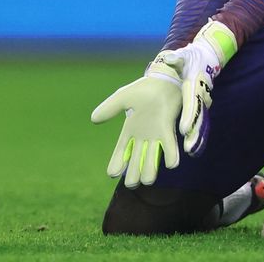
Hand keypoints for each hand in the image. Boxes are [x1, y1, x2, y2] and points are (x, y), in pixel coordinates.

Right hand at [90, 61, 182, 187]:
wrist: (163, 80)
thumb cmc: (144, 89)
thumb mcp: (122, 97)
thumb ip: (109, 108)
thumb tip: (93, 119)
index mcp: (130, 130)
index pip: (121, 151)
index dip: (117, 163)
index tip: (112, 174)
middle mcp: (143, 137)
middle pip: (136, 162)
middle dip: (133, 174)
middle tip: (131, 182)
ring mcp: (157, 135)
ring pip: (151, 160)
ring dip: (150, 170)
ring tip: (146, 179)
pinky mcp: (168, 129)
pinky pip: (169, 146)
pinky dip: (170, 156)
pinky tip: (170, 164)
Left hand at [155, 19, 236, 156]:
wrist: (204, 61)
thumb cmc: (189, 60)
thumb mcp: (182, 56)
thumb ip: (177, 58)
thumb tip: (170, 58)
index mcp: (193, 85)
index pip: (191, 102)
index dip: (188, 116)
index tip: (183, 129)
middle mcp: (200, 96)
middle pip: (198, 117)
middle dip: (194, 132)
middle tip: (189, 147)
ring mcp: (202, 103)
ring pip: (200, 123)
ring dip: (196, 137)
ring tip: (191, 150)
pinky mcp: (200, 108)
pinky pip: (199, 123)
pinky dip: (197, 135)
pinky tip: (192, 148)